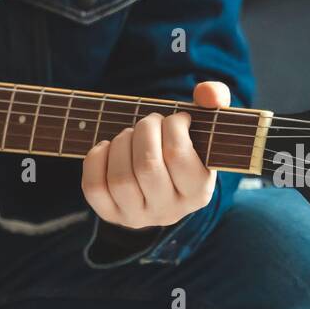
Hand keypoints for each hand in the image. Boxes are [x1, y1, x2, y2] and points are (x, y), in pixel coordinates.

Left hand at [80, 81, 229, 228]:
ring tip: (130, 135)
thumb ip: (215, 100)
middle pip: (147, 166)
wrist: (162, 179)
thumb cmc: (184, 146)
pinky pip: (94, 187)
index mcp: (198, 193)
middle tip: (149, 122)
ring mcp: (137, 217)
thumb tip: (205, 91)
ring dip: (121, 144)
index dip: (172, 126)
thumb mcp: (205, 125)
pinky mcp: (110, 214)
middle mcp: (168, 211)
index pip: (178, 154)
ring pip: (120, 178)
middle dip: (144, 131)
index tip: (176, 119)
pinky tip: (108, 148)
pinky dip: (96, 159)